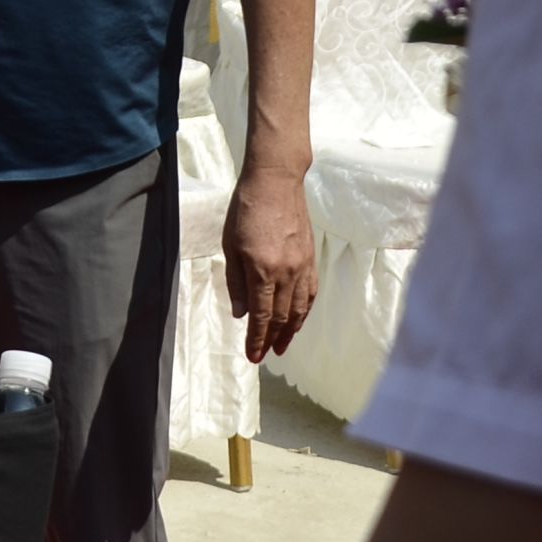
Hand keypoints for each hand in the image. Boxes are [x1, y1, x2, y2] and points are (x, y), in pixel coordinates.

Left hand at [224, 167, 318, 361]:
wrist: (276, 184)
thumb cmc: (245, 211)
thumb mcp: (230, 246)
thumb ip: (236, 282)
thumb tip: (243, 314)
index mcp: (262, 271)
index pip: (263, 316)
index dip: (257, 339)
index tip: (253, 356)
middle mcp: (287, 273)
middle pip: (283, 317)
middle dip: (273, 340)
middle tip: (265, 356)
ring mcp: (303, 266)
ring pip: (300, 308)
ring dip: (292, 331)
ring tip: (282, 346)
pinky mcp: (311, 258)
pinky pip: (311, 292)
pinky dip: (305, 311)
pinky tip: (298, 319)